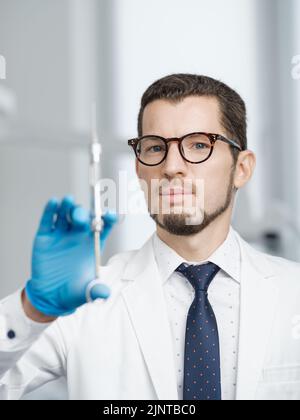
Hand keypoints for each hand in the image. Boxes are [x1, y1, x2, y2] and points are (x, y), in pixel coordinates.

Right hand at [24, 196, 116, 318]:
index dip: (107, 218)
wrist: (50, 296)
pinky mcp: (45, 236)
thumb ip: (96, 291)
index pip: (103, 226)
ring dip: (68, 206)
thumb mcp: (86, 292)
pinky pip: (49, 220)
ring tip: (68, 201)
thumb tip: (105, 293)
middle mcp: (78, 235)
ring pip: (66, 214)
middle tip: (80, 218)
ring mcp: (62, 234)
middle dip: (83, 214)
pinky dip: (51, 210)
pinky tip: (53, 202)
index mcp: (92, 244)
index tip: (109, 215)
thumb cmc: (73, 292)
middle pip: (84, 217)